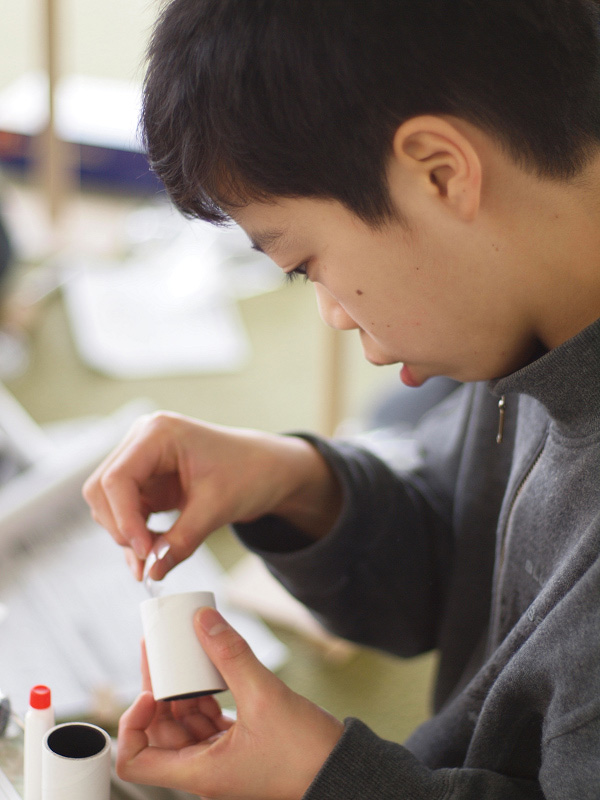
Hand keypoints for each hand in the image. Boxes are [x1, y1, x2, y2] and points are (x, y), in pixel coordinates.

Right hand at [83, 412, 341, 579]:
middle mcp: (142, 441)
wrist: (268, 469)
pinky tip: (152, 555)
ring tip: (154, 559)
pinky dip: (134, 535)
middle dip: (120, 527)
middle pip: (103, 489)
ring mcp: (141, 460)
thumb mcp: (217, 508)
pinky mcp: (146, 481)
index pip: (117, 478)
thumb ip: (181, 540)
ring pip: (108, 503)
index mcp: (158, 432)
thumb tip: (151, 571)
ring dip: (125, 534)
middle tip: (148, 559)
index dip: (123, 518)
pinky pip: (124, 512)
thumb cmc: (249, 473)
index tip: (144, 551)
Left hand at [117, 608, 343, 798]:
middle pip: (159, 733)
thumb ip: (231, 655)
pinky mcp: (238, 747)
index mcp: (199, 772)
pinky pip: (207, 721)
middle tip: (159, 650)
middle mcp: (202, 770)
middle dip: (156, 691)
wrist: (342, 771)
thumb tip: (202, 619)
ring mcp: (220, 760)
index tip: (152, 691)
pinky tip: (211, 669)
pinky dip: (203, 695)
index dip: (132, 723)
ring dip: (179, 690)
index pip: (134, 760)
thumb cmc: (305, 751)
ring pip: (183, 724)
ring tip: (183, 652)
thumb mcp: (265, 696)